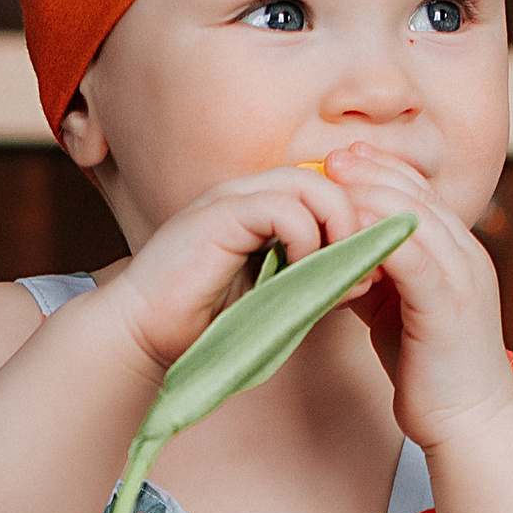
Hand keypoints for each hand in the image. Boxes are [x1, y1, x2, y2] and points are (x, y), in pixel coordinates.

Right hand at [104, 166, 394, 378]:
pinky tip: (298, 270)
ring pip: (312, 183)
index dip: (357, 220)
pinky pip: (283, 207)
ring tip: (335, 267)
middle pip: (329, 177)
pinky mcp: (220, 215)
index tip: (370, 265)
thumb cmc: (205, 325)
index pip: (329, 189)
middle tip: (362, 264)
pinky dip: (305, 238)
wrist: (142, 335)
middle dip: (356, 220)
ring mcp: (233, 200)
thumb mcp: (278, 301)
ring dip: (336, 226)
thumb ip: (317, 283)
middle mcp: (249, 195)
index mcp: (263, 209)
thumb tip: (369, 275)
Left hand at [318, 149, 512, 448]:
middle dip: (373, 171)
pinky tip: (345, 230)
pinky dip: (378, 239)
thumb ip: (378, 276)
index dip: (382, 170)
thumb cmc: (430, 371)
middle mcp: (466, 256)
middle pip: (417, 195)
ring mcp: (463, 278)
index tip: (341, 158)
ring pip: (416, 218)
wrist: (468, 424)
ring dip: (372, 195)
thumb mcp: (398, 309)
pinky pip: (412, 259)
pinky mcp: (449, 306)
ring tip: (334, 181)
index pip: (420, 194)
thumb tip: (338, 251)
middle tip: (332, 158)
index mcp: (456, 254)